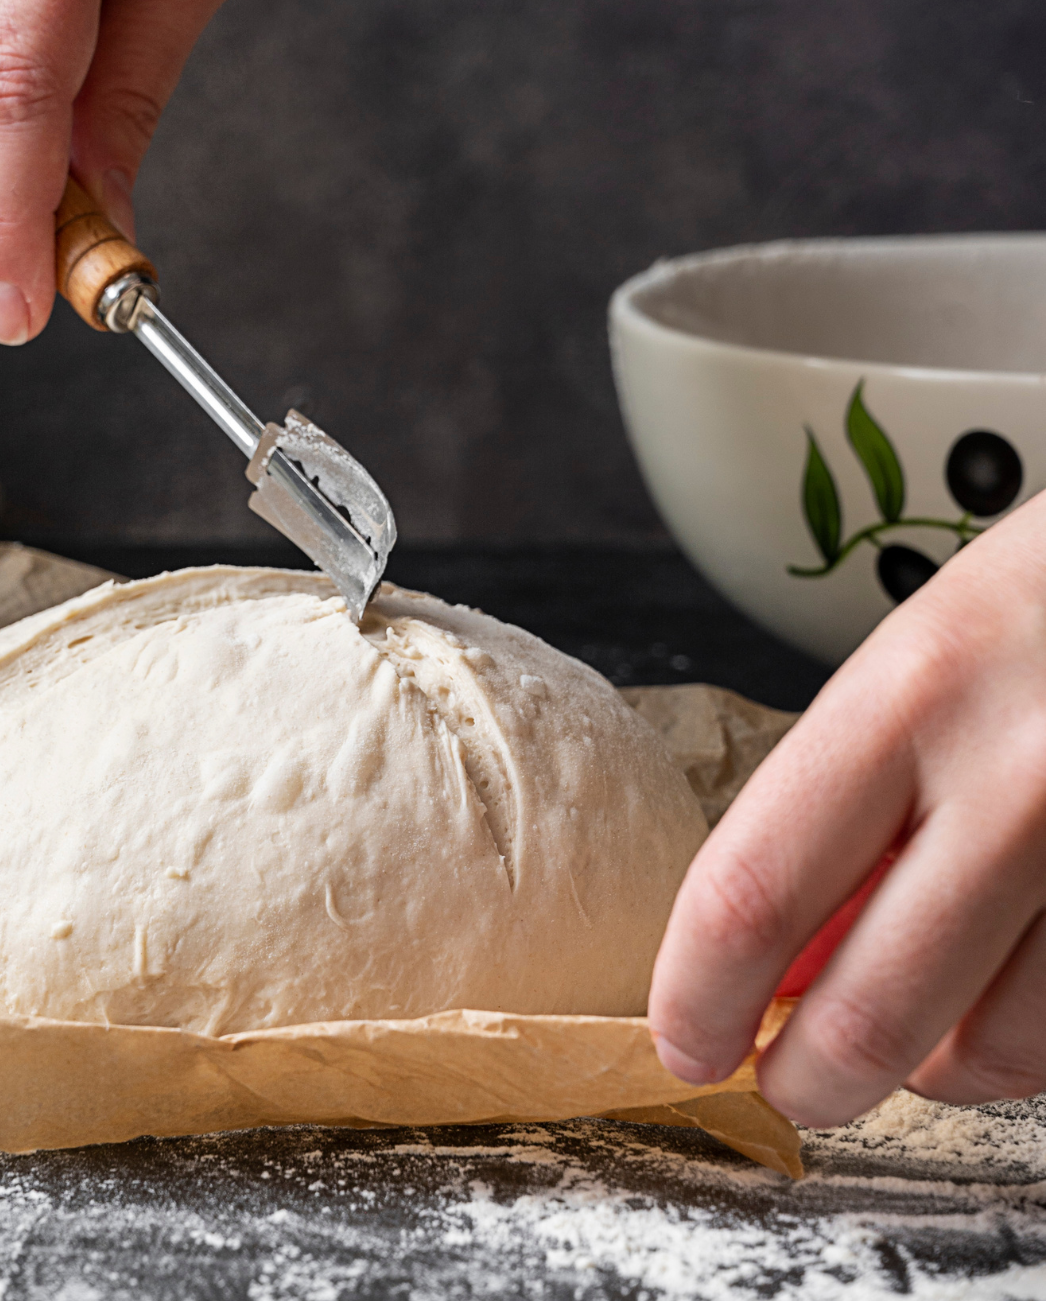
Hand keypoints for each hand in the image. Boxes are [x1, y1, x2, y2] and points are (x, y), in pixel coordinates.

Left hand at [649, 489, 1045, 1125]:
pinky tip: (993, 1000)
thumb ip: (841, 805)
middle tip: (783, 1083)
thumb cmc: (1042, 608)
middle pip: (865, 1008)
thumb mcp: (913, 668)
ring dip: (924, 1069)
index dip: (697, 993)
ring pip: (988, 1050)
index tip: (682, 1039)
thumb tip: (772, 959)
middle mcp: (1013, 779)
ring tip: (906, 1032)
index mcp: (906, 699)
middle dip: (803, 1079)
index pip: (753, 890)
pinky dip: (1012, 1044)